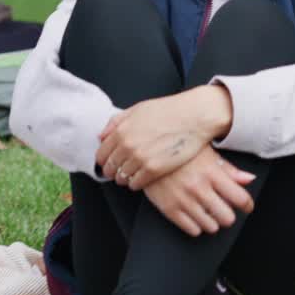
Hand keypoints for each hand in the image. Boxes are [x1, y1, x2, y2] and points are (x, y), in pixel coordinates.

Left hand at [97, 85, 232, 189]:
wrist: (193, 116)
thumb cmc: (168, 111)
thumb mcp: (137, 109)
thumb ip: (116, 122)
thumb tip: (101, 136)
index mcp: (121, 130)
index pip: (101, 154)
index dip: (103, 161)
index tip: (108, 163)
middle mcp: (127, 145)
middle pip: (110, 168)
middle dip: (112, 171)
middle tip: (118, 172)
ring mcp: (140, 158)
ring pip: (121, 177)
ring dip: (124, 178)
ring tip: (131, 175)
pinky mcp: (154, 169)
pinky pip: (136, 184)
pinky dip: (135, 183)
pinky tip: (141, 178)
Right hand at [143, 145, 255, 236]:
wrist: (147, 151)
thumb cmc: (180, 151)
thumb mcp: (207, 154)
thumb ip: (230, 169)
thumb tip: (250, 179)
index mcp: (212, 172)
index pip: (240, 198)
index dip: (247, 205)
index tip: (246, 206)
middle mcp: (200, 188)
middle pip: (227, 217)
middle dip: (228, 215)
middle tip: (225, 209)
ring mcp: (184, 200)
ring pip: (211, 226)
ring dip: (213, 221)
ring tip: (208, 212)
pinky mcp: (170, 209)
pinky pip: (192, 230)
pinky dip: (197, 226)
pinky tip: (195, 215)